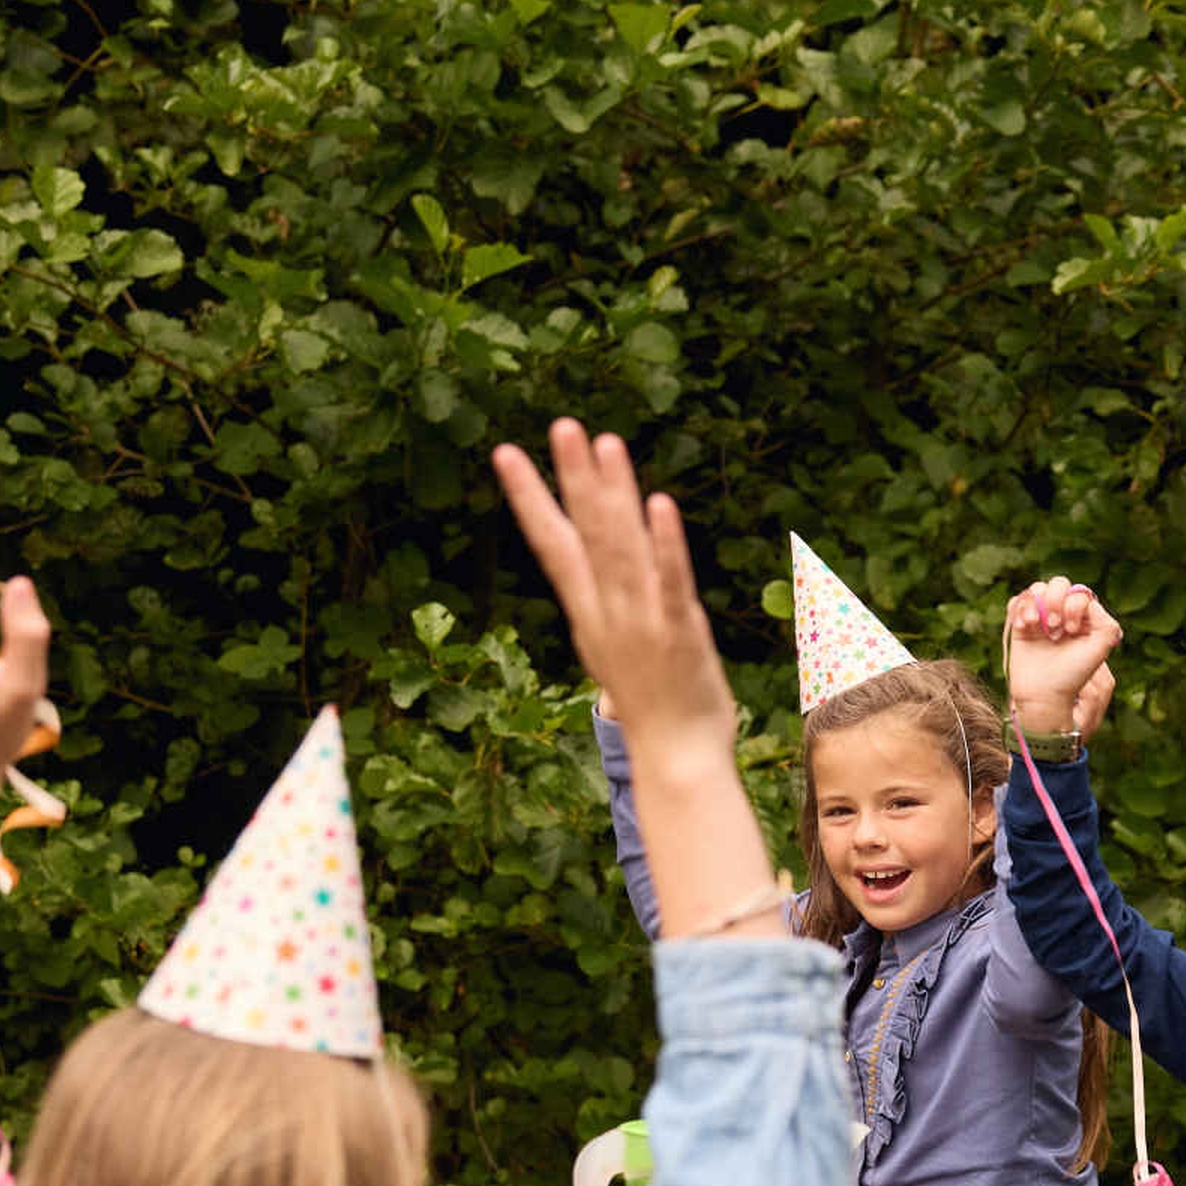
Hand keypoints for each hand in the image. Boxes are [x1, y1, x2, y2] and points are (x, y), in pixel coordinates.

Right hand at [493, 422, 732, 762]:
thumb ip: (606, 601)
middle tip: (562, 425)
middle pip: (586, 533)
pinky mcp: (680, 632)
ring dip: (614, 494)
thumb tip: (591, 567)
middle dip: (572, 477)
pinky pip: (670, 580)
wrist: (675, 760)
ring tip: (604, 443)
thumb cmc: (652, 704)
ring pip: (623, 546)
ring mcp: (642, 620)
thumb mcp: (615, 646)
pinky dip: (664, 543)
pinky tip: (659, 504)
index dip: (530, 496)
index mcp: (590, 612)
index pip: (552, 543)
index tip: (505, 452)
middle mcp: (608, 610)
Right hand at [1004, 577, 1123, 737]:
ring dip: (1035, 603)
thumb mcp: (1100, 650)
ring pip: (1036, 589)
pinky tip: (1024, 626)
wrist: (1043, 697)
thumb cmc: (1072, 676)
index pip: (1079, 593)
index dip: (1073, 606)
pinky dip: (1019, 608)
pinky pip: (1017, 601)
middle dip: (1055, 600)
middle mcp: (1062, 616)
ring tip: (1035, 625)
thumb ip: (1106, 624)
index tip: (1070, 630)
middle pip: (1058, 584)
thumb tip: (1090, 603)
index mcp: (1083, 620)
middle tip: (1054, 628)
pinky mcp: (1021, 626)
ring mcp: (1041, 620)